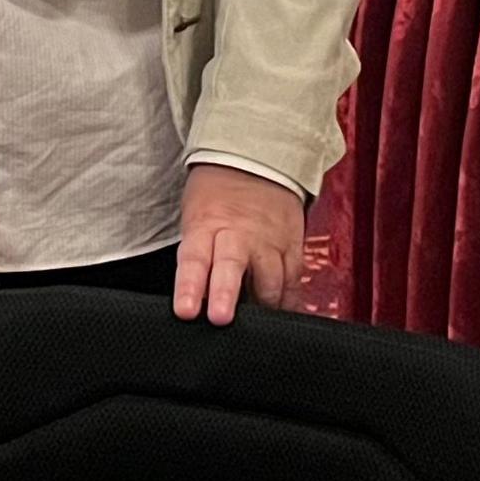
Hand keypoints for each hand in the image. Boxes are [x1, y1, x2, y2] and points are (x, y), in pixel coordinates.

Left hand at [172, 163, 305, 325]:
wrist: (256, 158)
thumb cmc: (218, 192)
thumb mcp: (196, 216)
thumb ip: (197, 256)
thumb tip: (195, 300)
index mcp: (206, 225)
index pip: (193, 259)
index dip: (189, 286)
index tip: (186, 311)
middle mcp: (238, 234)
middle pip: (232, 266)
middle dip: (226, 293)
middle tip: (221, 318)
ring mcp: (269, 240)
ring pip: (271, 279)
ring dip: (262, 305)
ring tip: (255, 322)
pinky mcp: (293, 245)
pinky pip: (294, 279)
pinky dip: (287, 299)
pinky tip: (280, 311)